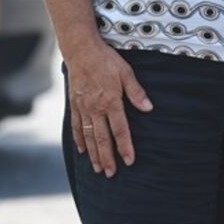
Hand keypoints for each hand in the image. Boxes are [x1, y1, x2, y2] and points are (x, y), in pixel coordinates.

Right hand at [65, 40, 152, 176]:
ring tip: (97, 169)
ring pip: (88, 136)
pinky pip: (76, 126)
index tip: (129, 161)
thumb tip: (149, 108)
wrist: (81, 49)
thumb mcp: (125, 72)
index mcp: (111, 101)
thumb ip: (136, 92)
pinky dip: (78, 139)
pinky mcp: (74, 103)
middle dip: (107, 158)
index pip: (119, 130)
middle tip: (111, 174)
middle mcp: (96, 108)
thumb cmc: (105, 59)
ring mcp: (83, 107)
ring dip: (93, 154)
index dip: (125, 147)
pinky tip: (81, 150)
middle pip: (102, 138)